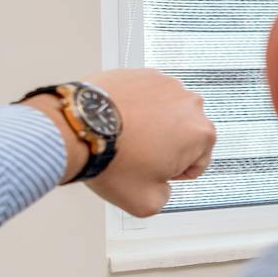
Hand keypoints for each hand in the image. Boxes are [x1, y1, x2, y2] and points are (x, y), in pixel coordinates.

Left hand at [24, 70, 216, 216]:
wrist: (77, 128)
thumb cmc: (111, 158)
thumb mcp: (145, 202)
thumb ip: (166, 197)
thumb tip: (161, 188)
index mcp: (200, 134)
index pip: (199, 160)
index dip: (176, 171)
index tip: (158, 170)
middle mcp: (189, 104)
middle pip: (185, 132)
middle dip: (166, 144)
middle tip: (140, 155)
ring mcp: (166, 85)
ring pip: (167, 111)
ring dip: (153, 123)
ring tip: (127, 136)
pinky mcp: (142, 74)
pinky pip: (147, 94)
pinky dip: (137, 106)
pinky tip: (119, 120)